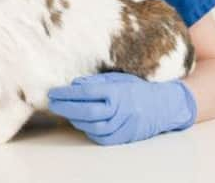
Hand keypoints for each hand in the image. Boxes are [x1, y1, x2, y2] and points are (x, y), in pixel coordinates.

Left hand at [47, 72, 196, 144]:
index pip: (86, 93)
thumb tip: (73, 84)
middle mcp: (120, 110)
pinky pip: (101, 138)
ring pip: (92, 126)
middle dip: (65, 108)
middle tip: (51, 103)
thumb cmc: (135, 88)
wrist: (162, 106)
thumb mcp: (116, 78)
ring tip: (64, 111)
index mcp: (117, 91)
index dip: (66, 93)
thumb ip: (94, 81)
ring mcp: (123, 125)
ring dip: (74, 119)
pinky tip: (80, 123)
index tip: (53, 92)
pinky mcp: (124, 138)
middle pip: (86, 112)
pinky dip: (87, 130)